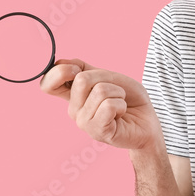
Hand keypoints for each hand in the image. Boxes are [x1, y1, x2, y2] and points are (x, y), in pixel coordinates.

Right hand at [40, 58, 159, 149]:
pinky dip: (121, 104)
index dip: (60, 71)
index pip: (47, 83)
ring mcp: (84, 122)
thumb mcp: (107, 77)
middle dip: (107, 79)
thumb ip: (84, 70)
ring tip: (120, 104)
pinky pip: (108, 106)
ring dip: (118, 92)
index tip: (81, 72)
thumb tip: (61, 63)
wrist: (148, 121)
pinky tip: (121, 113)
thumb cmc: (129, 99)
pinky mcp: (97, 131)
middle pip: (81, 79)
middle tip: (116, 92)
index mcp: (73, 96)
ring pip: (99, 90)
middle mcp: (74, 110)